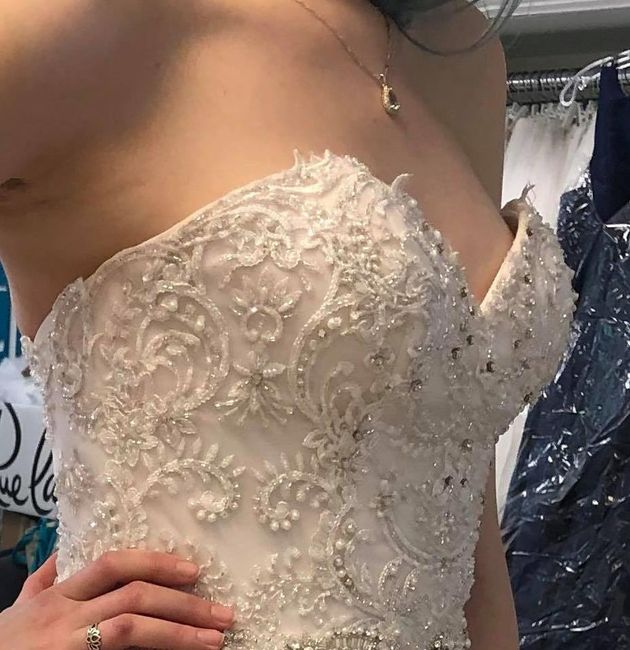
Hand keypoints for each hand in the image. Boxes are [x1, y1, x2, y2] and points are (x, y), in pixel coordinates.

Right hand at [0, 549, 234, 649]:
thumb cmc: (2, 645)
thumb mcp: (20, 608)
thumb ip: (44, 578)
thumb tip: (65, 547)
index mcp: (59, 596)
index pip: (113, 565)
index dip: (156, 563)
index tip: (194, 570)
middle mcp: (65, 617)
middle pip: (133, 597)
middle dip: (184, 603)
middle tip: (223, 613)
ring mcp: (67, 647)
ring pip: (131, 631)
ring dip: (178, 634)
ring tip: (214, 640)